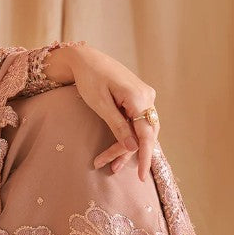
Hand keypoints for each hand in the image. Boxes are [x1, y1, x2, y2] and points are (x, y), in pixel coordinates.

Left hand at [60, 43, 159, 181]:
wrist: (86, 58)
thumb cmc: (89, 78)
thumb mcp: (100, 104)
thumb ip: (118, 126)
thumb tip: (133, 148)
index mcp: (139, 97)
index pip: (146, 134)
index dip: (144, 157)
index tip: (142, 176)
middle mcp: (147, 97)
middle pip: (144, 134)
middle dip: (128, 153)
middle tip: (110, 168)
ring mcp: (145, 96)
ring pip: (141, 129)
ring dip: (128, 146)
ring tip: (111, 164)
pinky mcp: (139, 97)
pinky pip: (138, 121)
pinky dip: (129, 134)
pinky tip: (120, 147)